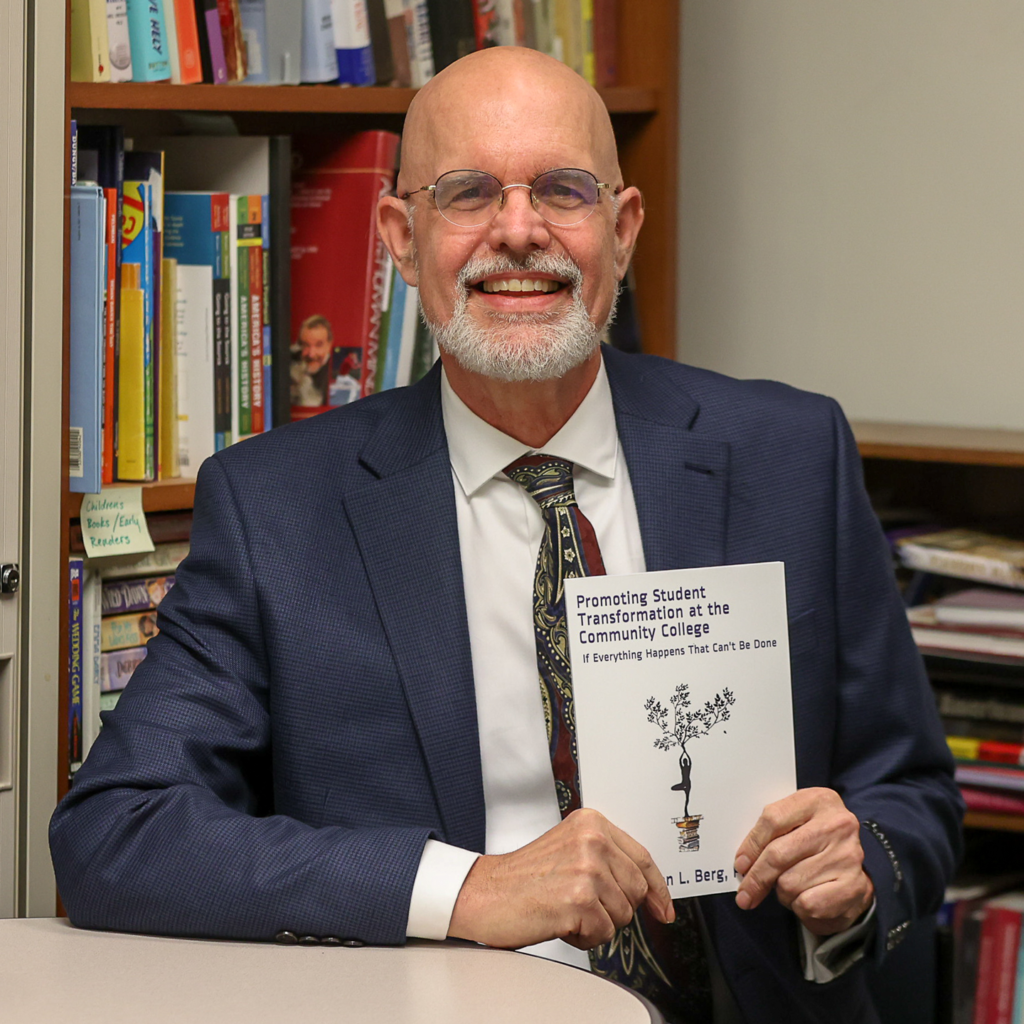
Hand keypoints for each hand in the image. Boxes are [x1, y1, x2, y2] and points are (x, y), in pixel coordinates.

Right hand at [447, 808, 674, 949]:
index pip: (642, 858)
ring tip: (566, 910)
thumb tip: (647, 889)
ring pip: (623, 915)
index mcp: (591, 823)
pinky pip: (603, 934)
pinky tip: (560, 922)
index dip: (657, 889)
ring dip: (597, 923)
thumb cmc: (523, 878)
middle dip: (615, 907)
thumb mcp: (568, 851)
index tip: (664, 909)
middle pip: (637, 890)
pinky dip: (584, 938)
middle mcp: (592, 840)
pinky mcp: (579, 899)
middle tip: (583, 906)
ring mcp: (587, 868)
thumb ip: (606, 859)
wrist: (484, 893)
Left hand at [733, 788, 873, 935]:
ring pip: (789, 883)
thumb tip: (743, 862)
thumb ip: (772, 832)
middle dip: (757, 877)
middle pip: (778, 854)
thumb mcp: (797, 822)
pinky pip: (808, 903)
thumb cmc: (818, 843)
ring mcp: (847, 856)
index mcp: (819, 800)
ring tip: (793, 886)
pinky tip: (808, 897)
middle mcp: (837, 825)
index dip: (751, 845)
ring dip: (783, 892)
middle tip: (746, 894)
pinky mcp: (854, 886)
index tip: (740, 864)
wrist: (860, 868)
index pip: (773, 819)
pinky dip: (800, 907)